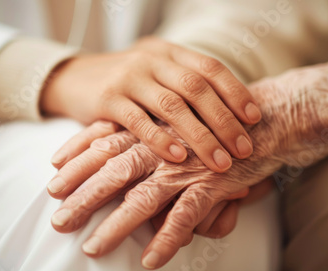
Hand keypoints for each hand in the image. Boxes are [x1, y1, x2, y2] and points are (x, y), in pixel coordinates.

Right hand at [41, 37, 260, 172]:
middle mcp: (151, 60)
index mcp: (168, 52)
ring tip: (220, 161)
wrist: (72, 77)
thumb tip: (227, 118)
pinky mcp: (107, 99)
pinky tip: (178, 157)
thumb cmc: (124, 82)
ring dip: (200, 136)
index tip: (254, 118)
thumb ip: (182, 87)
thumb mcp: (154, 74)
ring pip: (172, 105)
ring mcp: (128, 78)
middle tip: (244, 149)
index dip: (235, 92)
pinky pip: (139, 121)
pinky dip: (160, 140)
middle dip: (224, 121)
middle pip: (197, 88)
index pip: (210, 67)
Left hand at [49, 61, 327, 268]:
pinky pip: (184, 217)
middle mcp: (163, 146)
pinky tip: (151, 259)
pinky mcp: (211, 185)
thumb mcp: (180, 122)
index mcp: (153, 127)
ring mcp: (186, 166)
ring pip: (141, 198)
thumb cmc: (218, 122)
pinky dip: (167, 238)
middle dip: (81, 195)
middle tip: (57, 218)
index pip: (104, 139)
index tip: (52, 172)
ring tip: (91, 247)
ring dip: (114, 225)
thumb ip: (151, 136)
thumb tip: (123, 151)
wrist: (267, 118)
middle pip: (112, 171)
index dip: (77, 155)